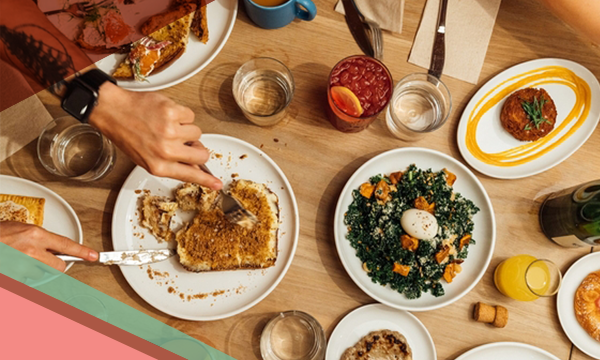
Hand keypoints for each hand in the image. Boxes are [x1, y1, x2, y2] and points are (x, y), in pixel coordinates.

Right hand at [0, 222, 97, 271]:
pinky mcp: (15, 279)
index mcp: (35, 234)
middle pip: (58, 266)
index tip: (94, 256)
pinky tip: (14, 268)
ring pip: (41, 275)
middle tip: (38, 261)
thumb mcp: (18, 229)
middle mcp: (32, 250)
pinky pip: (27, 283)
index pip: (66, 245)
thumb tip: (51, 246)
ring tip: (18, 262)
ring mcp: (22, 266)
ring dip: (34, 272)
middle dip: (52, 265)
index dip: (82, 251)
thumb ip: (37, 238)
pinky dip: (22, 279)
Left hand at [89, 82, 222, 189]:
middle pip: (202, 154)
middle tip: (185, 142)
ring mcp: (170, 131)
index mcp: (159, 166)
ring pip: (197, 133)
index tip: (217, 185)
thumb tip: (194, 166)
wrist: (113, 111)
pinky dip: (181, 114)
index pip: (190, 175)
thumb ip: (171, 164)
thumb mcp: (146, 158)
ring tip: (167, 125)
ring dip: (186, 128)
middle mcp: (165, 151)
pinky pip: (190, 115)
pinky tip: (165, 114)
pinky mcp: (172, 112)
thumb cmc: (127, 134)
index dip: (207, 181)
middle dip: (197, 148)